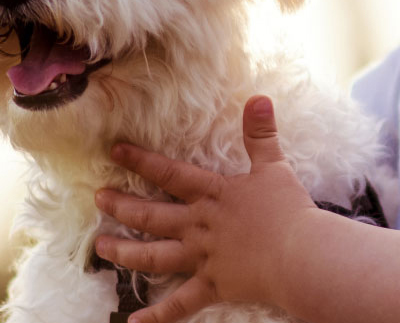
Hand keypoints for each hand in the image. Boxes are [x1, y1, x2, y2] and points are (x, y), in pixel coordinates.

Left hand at [94, 95, 318, 322]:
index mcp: (211, 195)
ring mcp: (202, 258)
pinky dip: (158, 316)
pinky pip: (180, 304)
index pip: (169, 173)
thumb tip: (259, 98)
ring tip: (102, 247)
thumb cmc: (290, 211)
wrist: (301, 254)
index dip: (140, 161)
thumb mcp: (274, 167)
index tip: (114, 152)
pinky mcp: (213, 286)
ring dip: (125, 252)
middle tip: (98, 198)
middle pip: (152, 215)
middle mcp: (198, 225)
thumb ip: (261, 134)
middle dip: (122, 205)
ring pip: (154, 256)